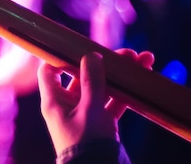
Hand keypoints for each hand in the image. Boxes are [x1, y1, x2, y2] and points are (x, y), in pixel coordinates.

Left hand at [37, 49, 154, 154]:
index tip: (79, 46)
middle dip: (104, 63)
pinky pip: (112, 104)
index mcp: (54, 101)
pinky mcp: (101, 124)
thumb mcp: (90, 109)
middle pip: (82, 76)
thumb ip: (91, 81)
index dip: (61, 57)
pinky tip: (140, 84)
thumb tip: (91, 56)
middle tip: (127, 53)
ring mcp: (84, 114)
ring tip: (142, 61)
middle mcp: (67, 105)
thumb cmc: (87, 143)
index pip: (49, 71)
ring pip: (101, 88)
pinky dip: (125, 94)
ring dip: (119, 76)